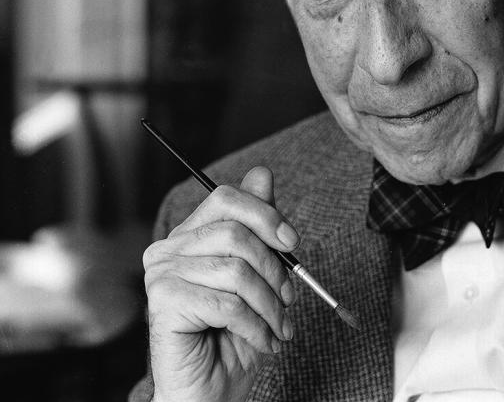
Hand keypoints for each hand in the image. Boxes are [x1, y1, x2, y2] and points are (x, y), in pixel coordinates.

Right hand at [143, 166, 298, 401]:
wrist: (211, 392)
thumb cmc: (234, 334)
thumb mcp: (257, 273)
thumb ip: (257, 224)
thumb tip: (262, 173)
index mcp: (190, 234)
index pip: (226, 198)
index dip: (265, 214)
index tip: (292, 243)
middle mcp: (168, 249)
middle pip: (235, 233)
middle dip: (274, 269)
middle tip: (290, 298)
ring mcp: (161, 275)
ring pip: (236, 271)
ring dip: (270, 304)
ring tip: (280, 326)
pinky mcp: (163, 303)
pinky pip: (226, 304)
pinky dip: (256, 325)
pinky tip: (263, 341)